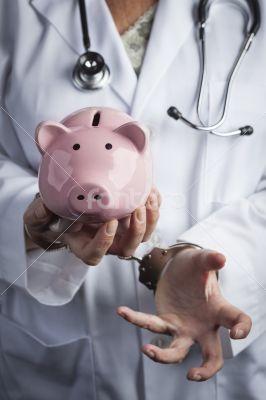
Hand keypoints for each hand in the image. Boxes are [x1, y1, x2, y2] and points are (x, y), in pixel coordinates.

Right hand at [23, 188, 160, 264]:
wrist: (65, 204)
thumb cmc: (52, 215)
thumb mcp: (39, 216)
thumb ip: (40, 214)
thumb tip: (47, 207)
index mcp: (83, 246)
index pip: (95, 254)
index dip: (104, 242)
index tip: (109, 222)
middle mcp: (106, 243)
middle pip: (126, 248)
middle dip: (136, 230)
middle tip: (136, 209)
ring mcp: (120, 232)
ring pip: (142, 234)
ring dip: (150, 219)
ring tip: (148, 198)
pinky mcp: (130, 218)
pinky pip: (148, 216)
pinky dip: (153, 204)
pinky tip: (150, 190)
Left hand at [117, 248, 251, 380]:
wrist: (178, 268)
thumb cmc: (195, 267)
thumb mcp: (201, 259)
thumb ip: (210, 259)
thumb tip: (220, 258)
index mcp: (219, 309)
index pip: (237, 320)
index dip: (241, 329)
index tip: (236, 334)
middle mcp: (204, 325)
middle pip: (212, 355)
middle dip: (205, 370)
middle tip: (192, 375)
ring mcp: (184, 328)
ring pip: (177, 350)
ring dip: (162, 355)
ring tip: (146, 350)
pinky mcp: (166, 322)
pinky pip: (151, 325)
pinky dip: (136, 319)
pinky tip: (122, 311)